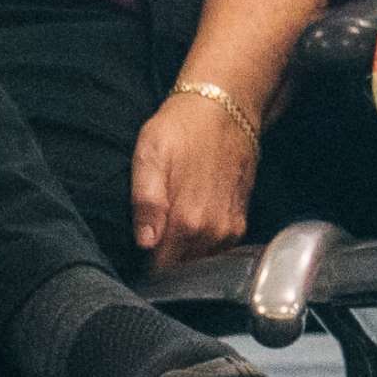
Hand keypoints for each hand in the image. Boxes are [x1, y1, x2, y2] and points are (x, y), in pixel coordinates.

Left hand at [130, 80, 260, 269]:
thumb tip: (145, 243)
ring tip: (169, 233)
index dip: (145, 268)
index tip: (135, 259)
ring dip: (186, 254)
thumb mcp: (149, 157)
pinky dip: (203, 244)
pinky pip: (219, 247)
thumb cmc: (181, 129)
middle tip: (149, 242)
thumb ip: (146, 202)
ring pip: (202, 260)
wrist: (225, 108)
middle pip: (183, 267)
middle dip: (166, 263)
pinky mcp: (240, 218)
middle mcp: (213, 230)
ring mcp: (230, 226)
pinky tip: (191, 224)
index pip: (161, 268)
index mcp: (187, 220)